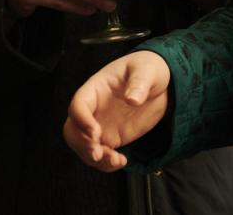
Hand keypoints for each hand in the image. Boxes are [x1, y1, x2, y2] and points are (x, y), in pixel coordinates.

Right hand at [64, 50, 171, 171]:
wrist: (160, 84)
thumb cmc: (148, 69)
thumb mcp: (147, 70)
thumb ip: (139, 83)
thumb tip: (132, 99)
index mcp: (96, 88)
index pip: (78, 105)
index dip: (82, 121)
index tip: (95, 132)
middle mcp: (94, 109)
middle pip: (72, 129)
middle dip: (82, 144)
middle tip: (98, 152)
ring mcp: (101, 125)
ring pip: (83, 146)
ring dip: (94, 158)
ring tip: (115, 160)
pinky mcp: (111, 137)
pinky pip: (100, 154)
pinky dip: (106, 163)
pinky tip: (120, 162)